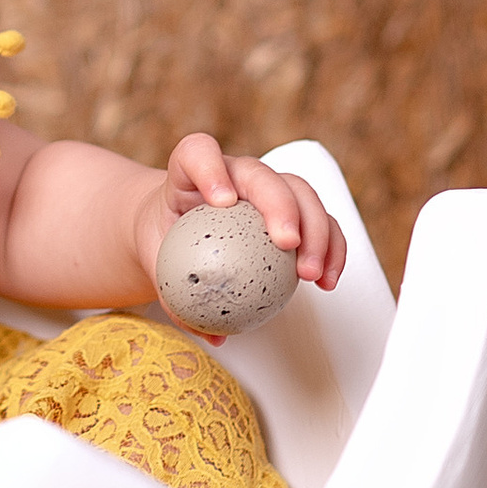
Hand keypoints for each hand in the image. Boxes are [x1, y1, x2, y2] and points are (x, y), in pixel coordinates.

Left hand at [149, 135, 345, 293]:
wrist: (174, 232)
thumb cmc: (164, 244)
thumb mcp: (156, 269)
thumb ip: (176, 300)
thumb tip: (211, 334)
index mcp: (187, 175)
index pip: (197, 153)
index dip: (211, 168)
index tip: (222, 200)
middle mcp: (233, 173)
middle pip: (261, 174)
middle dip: (281, 206)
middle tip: (287, 244)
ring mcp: (265, 188)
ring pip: (300, 192)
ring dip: (315, 231)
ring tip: (311, 273)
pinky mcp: (290, 208)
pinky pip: (319, 220)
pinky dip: (329, 248)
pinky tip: (327, 280)